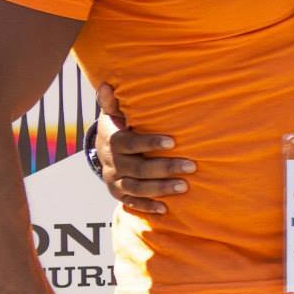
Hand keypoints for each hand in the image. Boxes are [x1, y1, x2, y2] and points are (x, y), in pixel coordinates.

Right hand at [95, 82, 194, 216]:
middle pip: (137, 168)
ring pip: (136, 188)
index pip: (129, 143)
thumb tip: (107, 84)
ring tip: (185, 186)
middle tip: (192, 166)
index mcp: (112, 142)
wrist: (102, 151)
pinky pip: (132, 203)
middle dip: (165, 168)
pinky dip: (147, 206)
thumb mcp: (113, 114)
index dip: (149, 142)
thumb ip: (112, 102)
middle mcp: (111, 163)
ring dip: (160, 189)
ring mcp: (114, 181)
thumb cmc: (118, 127)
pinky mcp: (118, 194)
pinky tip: (166, 209)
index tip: (173, 141)